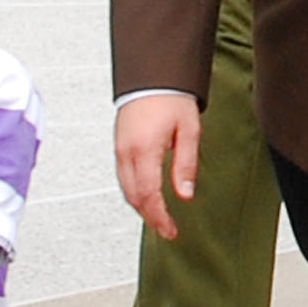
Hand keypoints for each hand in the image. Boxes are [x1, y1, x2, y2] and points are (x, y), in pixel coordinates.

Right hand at [115, 94, 204, 236]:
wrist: (151, 76)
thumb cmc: (171, 98)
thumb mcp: (189, 130)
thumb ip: (186, 164)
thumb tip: (185, 194)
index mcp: (144, 150)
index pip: (148, 194)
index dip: (159, 217)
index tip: (171, 230)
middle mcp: (126, 152)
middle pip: (134, 196)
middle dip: (150, 216)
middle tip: (168, 229)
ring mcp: (119, 149)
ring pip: (126, 189)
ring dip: (141, 206)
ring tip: (159, 217)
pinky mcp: (119, 146)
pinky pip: (123, 177)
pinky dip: (134, 192)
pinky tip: (147, 197)